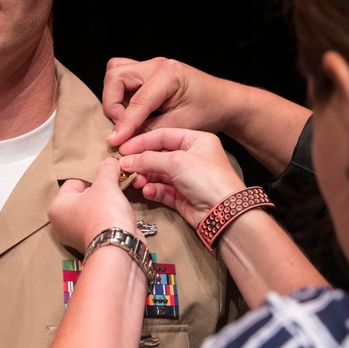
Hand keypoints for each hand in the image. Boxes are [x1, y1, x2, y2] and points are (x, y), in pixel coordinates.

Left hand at [48, 158, 139, 253]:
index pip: (74, 182)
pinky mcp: (92, 243)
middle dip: (99, 191)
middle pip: (83, 196)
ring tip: (117, 200)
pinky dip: (109, 218)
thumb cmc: (104, 214)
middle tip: (112, 186)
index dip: (92, 176)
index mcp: (56, 207)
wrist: (119, 245)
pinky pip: (100, 223)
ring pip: (92, 210)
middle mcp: (62, 223)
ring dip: (106, 204)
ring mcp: (76, 236)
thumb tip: (111, 162)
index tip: (105, 176)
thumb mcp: (106, 184)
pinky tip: (119, 214)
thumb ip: (107, 169)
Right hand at [103, 57, 244, 146]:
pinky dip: (121, 95)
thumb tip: (124, 140)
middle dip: (113, 103)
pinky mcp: (149, 73)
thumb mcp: (181, 126)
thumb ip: (150, 131)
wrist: (224, 102)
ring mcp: (152, 66)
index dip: (124, 123)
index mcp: (169, 74)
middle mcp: (157, 65)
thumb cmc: (209, 110)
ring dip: (115, 96)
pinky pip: (124, 78)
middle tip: (124, 126)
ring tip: (127, 118)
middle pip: (116, 76)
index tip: (115, 141)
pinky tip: (133, 112)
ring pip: (116, 73)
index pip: (137, 100)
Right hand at [117, 127, 247, 228]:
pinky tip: (147, 191)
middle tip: (125, 167)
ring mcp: (188, 178)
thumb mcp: (176, 161)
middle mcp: (192, 157)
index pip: (163, 135)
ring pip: (159, 174)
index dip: (142, 141)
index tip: (124, 149)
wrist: (224, 212)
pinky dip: (154, 190)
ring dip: (146, 177)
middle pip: (160, 155)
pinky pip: (163, 190)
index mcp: (196, 140)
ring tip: (137, 182)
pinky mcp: (184, 196)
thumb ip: (149, 159)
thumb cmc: (207, 178)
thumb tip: (126, 160)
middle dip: (142, 162)